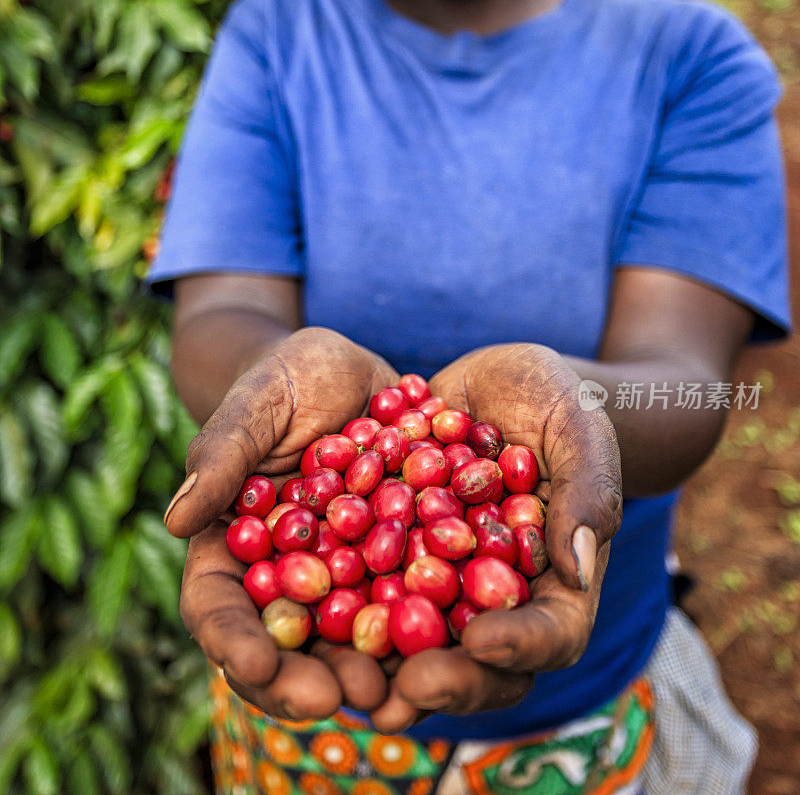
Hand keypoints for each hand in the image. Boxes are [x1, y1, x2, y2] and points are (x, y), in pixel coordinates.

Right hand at [165, 328, 396, 718]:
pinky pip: (411, 597)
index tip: (255, 667)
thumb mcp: (258, 403)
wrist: (353, 373)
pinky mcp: (400, 559)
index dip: (232, 640)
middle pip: (285, 642)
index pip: (217, 604)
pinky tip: (448, 640)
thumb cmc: (288, 379)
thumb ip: (222, 454)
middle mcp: (290, 571)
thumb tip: (177, 517)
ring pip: (349, 636)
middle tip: (340, 697)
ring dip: (369, 669)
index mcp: (235, 544)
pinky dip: (424, 624)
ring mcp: (347, 571)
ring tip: (394, 689)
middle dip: (306, 677)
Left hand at [370, 344, 622, 732]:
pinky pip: (368, 581)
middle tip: (407, 687)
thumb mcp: (578, 427)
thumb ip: (588, 491)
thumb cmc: (555, 399)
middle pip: (480, 658)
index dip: (522, 645)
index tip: (484, 641)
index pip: (553, 631)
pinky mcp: (396, 549)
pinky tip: (301, 604)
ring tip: (346, 675)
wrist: (495, 383)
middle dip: (447, 678)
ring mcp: (442, 575)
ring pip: (418, 634)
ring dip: (384, 663)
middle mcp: (494, 590)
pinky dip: (340, 598)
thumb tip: (576, 568)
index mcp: (554, 578)